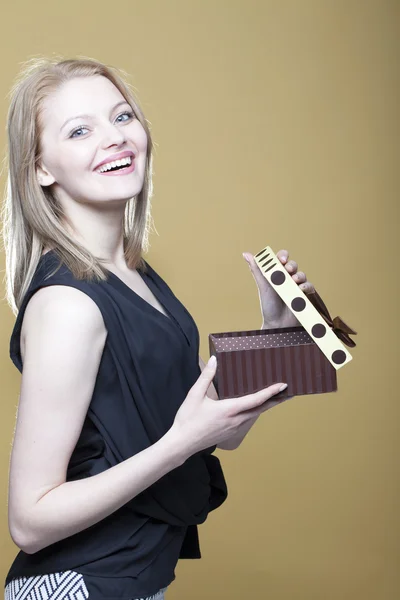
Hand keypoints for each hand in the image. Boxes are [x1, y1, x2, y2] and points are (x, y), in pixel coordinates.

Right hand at [171, 357, 288, 457]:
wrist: (182, 443)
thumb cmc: (187, 419)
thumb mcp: (195, 395)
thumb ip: (206, 376)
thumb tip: (214, 360)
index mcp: (229, 410)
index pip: (256, 399)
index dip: (271, 392)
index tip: (283, 385)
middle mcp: (236, 420)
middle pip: (261, 408)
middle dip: (276, 400)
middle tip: (289, 392)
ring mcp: (234, 428)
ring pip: (256, 415)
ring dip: (267, 406)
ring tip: (276, 397)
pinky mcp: (231, 432)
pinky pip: (248, 420)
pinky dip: (256, 411)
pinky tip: (255, 407)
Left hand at [242, 248, 314, 328]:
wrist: (277, 324)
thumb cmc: (269, 305)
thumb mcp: (263, 286)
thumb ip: (257, 270)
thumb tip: (246, 254)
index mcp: (276, 274)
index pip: (280, 258)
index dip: (282, 256)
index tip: (281, 260)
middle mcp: (287, 278)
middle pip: (292, 265)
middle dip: (291, 265)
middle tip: (288, 270)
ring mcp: (296, 286)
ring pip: (301, 274)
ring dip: (299, 275)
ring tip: (294, 281)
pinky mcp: (304, 295)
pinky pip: (309, 286)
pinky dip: (306, 286)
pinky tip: (301, 289)